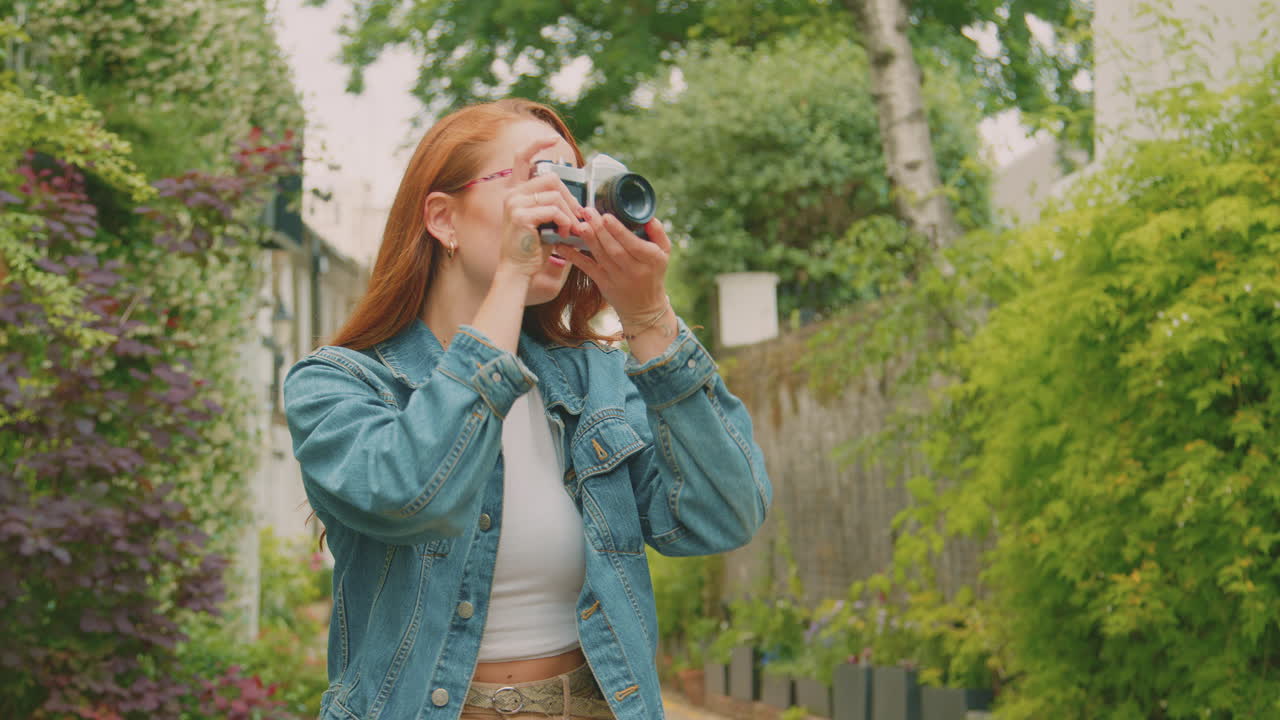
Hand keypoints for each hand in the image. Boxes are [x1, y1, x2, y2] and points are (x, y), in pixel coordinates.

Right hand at [497, 137, 583, 277]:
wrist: (518, 270)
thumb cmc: (533, 249)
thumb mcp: (544, 222)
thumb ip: (553, 205)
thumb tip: (577, 200)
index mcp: (516, 192)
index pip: (522, 159)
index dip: (536, 145)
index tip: (552, 139)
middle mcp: (512, 194)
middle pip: (551, 178)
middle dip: (570, 197)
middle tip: (578, 216)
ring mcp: (514, 203)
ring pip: (555, 194)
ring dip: (569, 212)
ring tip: (571, 229)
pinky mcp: (521, 215)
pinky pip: (553, 209)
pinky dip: (565, 221)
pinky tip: (564, 233)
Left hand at [556, 209, 672, 326]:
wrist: (644, 307)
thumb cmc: (653, 273)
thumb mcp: (664, 253)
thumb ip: (658, 233)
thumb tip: (648, 217)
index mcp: (651, 259)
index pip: (633, 244)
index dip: (619, 231)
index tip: (606, 216)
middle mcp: (634, 270)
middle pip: (614, 249)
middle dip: (599, 230)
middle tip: (587, 212)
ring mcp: (617, 278)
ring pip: (600, 257)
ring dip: (588, 239)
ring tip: (578, 224)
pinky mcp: (603, 284)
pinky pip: (587, 268)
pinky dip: (574, 257)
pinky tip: (562, 246)